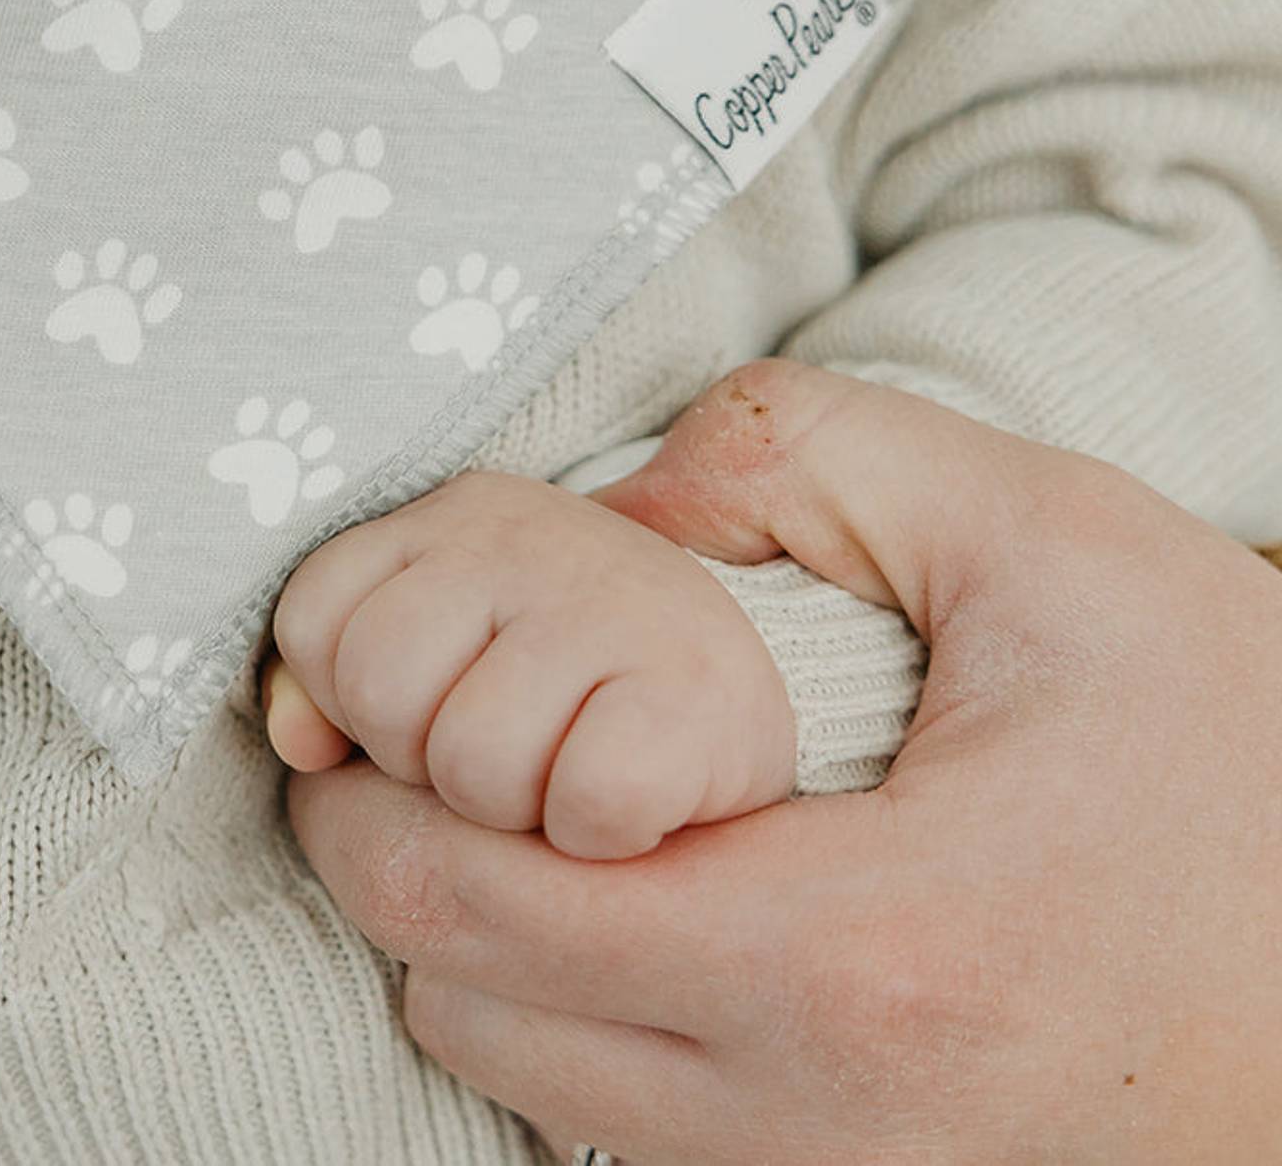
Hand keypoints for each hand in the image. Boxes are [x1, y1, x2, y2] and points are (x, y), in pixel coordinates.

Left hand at [287, 359, 1281, 1163]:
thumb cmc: (1232, 744)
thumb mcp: (1048, 539)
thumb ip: (812, 456)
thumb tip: (629, 496)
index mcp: (852, 947)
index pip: (482, 908)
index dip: (373, 801)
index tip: (358, 709)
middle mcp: (827, 1116)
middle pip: (470, 1011)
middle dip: (399, 869)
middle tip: (411, 745)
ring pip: (533, 1092)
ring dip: (480, 956)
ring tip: (517, 817)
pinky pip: (633, 1140)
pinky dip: (575, 1030)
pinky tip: (623, 908)